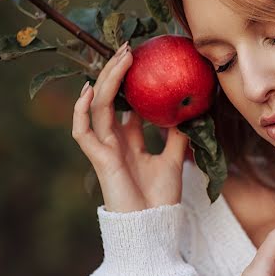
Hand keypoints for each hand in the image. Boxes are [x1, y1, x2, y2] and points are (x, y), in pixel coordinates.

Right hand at [72, 42, 190, 212]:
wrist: (152, 227)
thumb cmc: (161, 200)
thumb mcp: (176, 160)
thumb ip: (179, 136)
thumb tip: (192, 109)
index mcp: (129, 142)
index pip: (126, 105)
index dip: (131, 83)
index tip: (143, 60)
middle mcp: (114, 142)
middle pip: (110, 99)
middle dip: (117, 73)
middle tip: (130, 48)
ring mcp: (104, 149)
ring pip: (98, 107)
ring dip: (108, 80)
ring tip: (121, 57)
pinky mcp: (98, 159)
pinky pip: (82, 131)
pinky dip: (82, 111)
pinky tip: (90, 90)